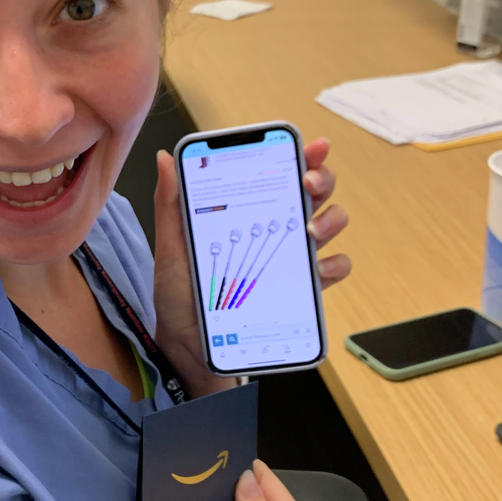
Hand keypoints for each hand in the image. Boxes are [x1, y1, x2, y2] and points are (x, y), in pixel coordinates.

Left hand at [151, 140, 349, 397]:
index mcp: (243, 213)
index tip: (310, 147)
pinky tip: (318, 269)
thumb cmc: (180, 300)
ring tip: (310, 231)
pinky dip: (334, 265)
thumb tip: (167, 159)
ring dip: (330, 219)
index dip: (301, 154)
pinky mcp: (299, 290)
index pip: (277, 173)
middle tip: (307, 184)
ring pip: (330, 224)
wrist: (190, 353)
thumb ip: (171, 205)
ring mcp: (289, 259)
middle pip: (313, 191)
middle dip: (321, 179)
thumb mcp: (171, 250)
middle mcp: (272, 230)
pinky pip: (333, 271)